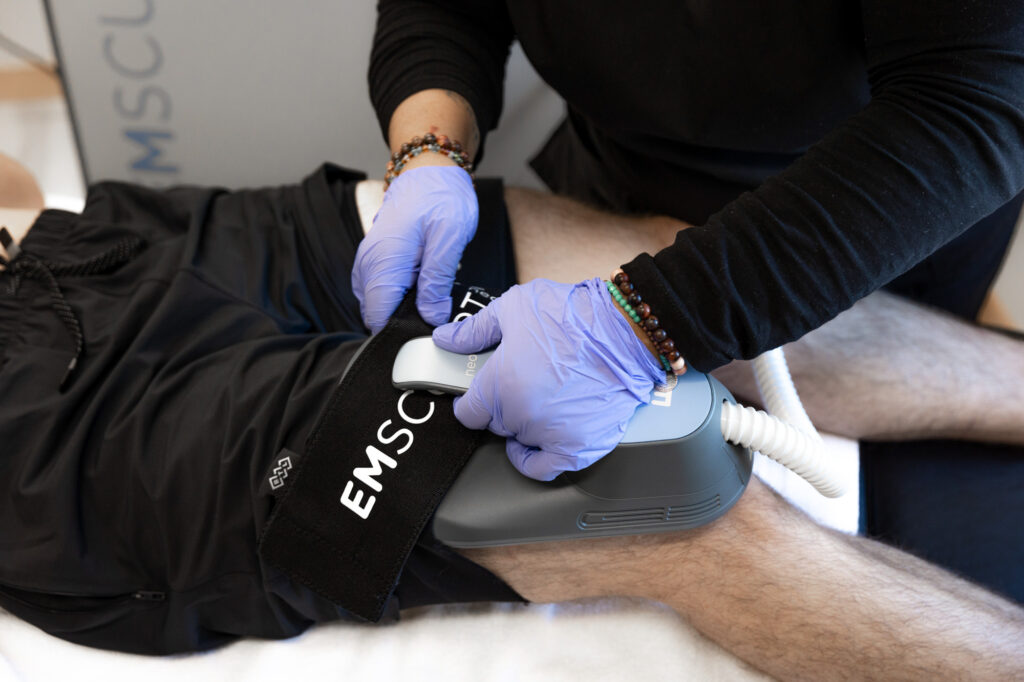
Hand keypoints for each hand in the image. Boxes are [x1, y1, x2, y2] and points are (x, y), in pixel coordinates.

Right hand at [353, 165, 477, 332]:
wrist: (429, 168)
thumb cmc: (441, 196)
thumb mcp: (449, 238)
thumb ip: (437, 281)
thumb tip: (432, 316)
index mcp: (383, 260)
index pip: (379, 316)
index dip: (403, 330)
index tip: (429, 329)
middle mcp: (368, 263)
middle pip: (377, 314)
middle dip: (405, 321)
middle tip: (437, 311)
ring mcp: (368, 262)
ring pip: (379, 304)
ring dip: (403, 307)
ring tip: (432, 293)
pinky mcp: (374, 260)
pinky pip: (382, 290)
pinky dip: (400, 295)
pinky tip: (422, 284)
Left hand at [432, 277, 665, 479]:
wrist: (626, 332)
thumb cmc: (575, 317)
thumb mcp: (514, 308)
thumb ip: (474, 329)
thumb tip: (446, 338)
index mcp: (500, 384)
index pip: (468, 412)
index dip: (473, 400)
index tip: (480, 394)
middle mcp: (521, 415)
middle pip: (494, 424)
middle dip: (502, 406)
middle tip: (520, 384)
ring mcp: (549, 435)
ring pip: (519, 441)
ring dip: (524, 425)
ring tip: (540, 400)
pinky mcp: (577, 448)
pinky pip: (544, 469)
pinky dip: (535, 460)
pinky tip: (536, 444)